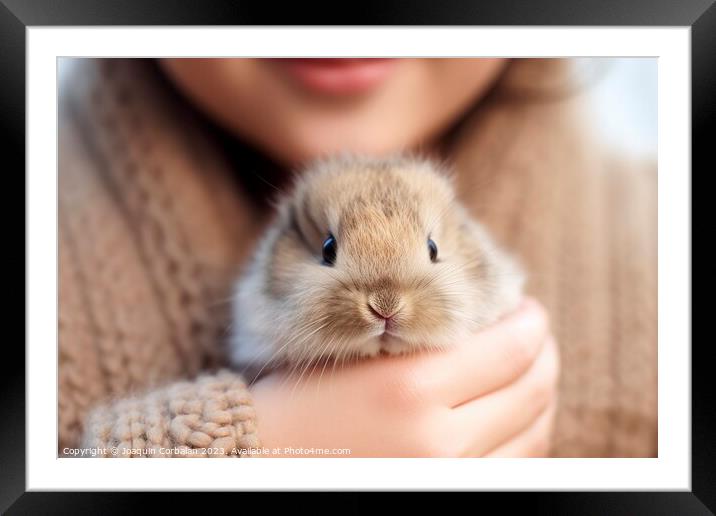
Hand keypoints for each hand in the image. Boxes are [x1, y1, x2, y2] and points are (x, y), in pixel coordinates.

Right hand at [249, 297, 558, 456]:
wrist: (264, 459)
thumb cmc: (300, 397)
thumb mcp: (357, 350)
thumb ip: (422, 331)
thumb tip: (486, 314)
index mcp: (411, 389)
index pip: (513, 349)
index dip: (531, 321)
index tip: (525, 306)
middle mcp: (439, 442)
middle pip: (533, 390)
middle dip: (544, 353)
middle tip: (530, 331)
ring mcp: (447, 480)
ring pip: (534, 434)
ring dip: (540, 395)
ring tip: (527, 370)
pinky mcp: (446, 499)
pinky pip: (514, 470)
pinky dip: (525, 437)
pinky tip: (511, 415)